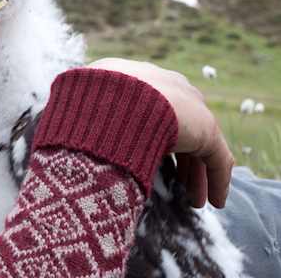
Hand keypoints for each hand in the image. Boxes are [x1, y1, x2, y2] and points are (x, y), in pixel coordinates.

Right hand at [87, 58, 233, 208]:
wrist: (115, 101)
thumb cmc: (86, 104)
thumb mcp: (76, 106)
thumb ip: (82, 117)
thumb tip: (63, 129)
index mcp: (135, 78)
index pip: (152, 110)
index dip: (152, 138)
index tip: (147, 161)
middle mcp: (166, 87)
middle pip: (179, 128)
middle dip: (179, 160)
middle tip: (176, 186)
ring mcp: (189, 106)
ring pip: (199, 146)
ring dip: (196, 176)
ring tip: (194, 202)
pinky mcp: (206, 129)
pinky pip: (216, 158)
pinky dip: (217, 181)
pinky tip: (215, 202)